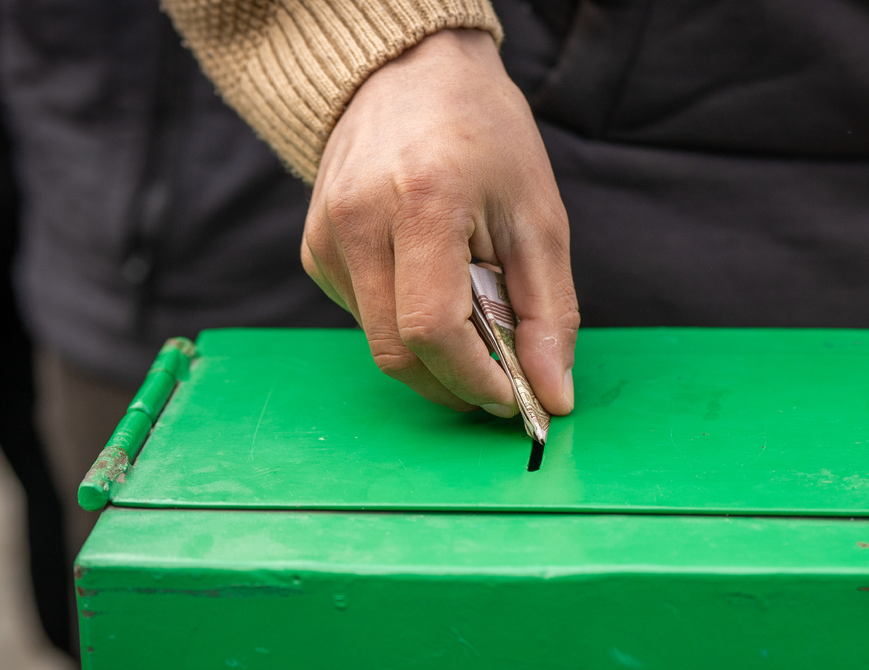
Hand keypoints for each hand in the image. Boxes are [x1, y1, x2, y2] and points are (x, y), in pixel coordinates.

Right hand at [302, 29, 577, 416]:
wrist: (412, 75)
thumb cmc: (485, 137)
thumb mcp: (539, 218)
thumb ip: (548, 313)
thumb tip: (553, 395)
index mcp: (421, 202)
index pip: (432, 330)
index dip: (476, 379)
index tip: (514, 396)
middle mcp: (358, 221)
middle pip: (399, 353)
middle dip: (456, 382)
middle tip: (501, 376)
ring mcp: (326, 238)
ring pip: (379, 344)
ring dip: (434, 354)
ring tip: (473, 309)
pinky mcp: (315, 251)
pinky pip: (364, 318)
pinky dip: (407, 325)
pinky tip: (433, 284)